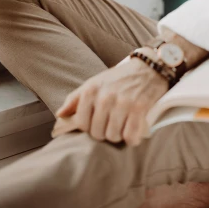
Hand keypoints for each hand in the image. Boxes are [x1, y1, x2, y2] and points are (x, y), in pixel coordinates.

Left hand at [52, 57, 168, 146]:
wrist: (148, 68)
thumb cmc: (119, 78)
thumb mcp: (94, 82)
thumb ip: (75, 98)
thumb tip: (60, 115)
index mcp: (91, 90)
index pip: (82, 124)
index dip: (90, 127)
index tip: (98, 121)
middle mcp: (105, 96)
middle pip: (97, 133)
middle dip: (105, 132)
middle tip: (112, 124)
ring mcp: (122, 103)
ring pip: (113, 136)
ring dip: (119, 135)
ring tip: (123, 125)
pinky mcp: (139, 109)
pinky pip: (130, 136)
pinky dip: (132, 138)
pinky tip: (133, 132)